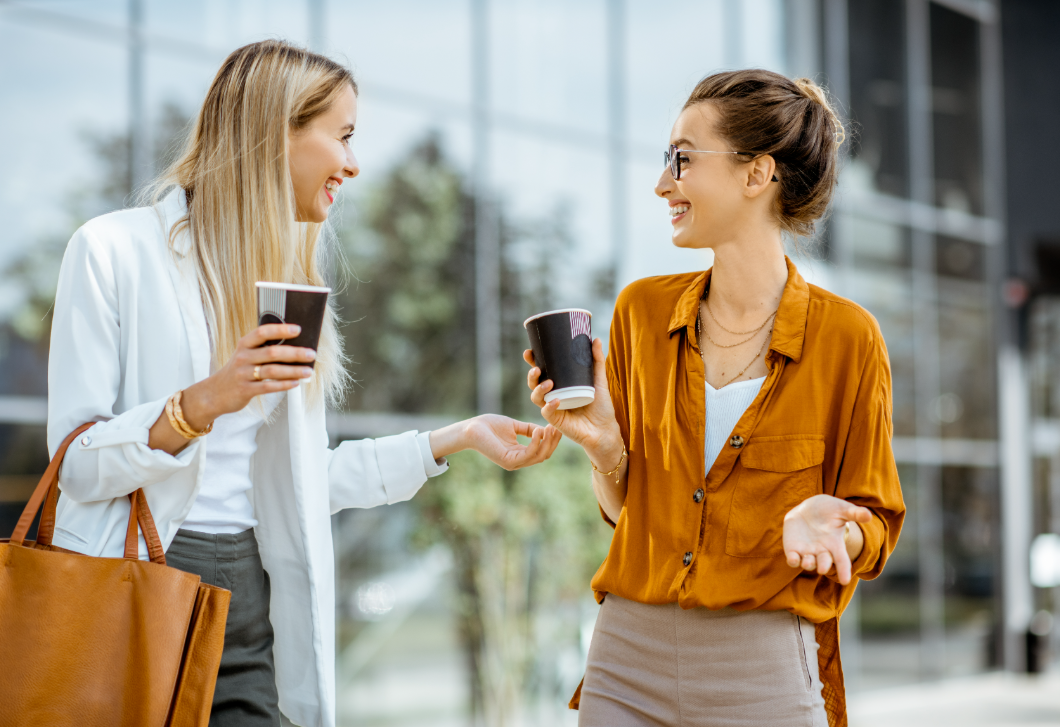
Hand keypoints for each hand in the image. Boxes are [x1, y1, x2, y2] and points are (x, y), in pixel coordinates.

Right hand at [181, 323, 316, 429]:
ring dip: (293, 371)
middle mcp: (243, 357)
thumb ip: (264, 349)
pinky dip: (284, 385)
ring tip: (309, 371)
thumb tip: (296, 346)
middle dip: (294, 353)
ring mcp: (243, 374)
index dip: (280, 330)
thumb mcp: (246, 355)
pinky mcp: (245, 390)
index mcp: (244, 344)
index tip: (298, 329)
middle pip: (272, 352)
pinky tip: (296, 383)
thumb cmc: (238, 371)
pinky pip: (268, 387)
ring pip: (272, 371)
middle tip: (311, 353)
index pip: (262, 332)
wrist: (214, 393)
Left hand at [430, 415, 561, 469]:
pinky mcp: (508, 461)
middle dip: (553, 442)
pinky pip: (528, 454)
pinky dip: (536, 442)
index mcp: (519, 454)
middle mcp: (518, 461)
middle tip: (557, 427)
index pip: (541, 451)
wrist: (472, 427)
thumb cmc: (489, 425)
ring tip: (550, 428)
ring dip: (547, 442)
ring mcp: (513, 463)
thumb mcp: (514, 426)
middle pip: (543, 456)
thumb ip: (528, 429)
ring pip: (538, 456)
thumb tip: (543, 429)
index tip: (557, 426)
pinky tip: (538, 431)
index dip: (551, 440)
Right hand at [524, 338, 623, 468]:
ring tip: (548, 382)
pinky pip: (547, 413)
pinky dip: (549, 406)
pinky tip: (556, 400)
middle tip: (536, 368)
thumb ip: (596, 361)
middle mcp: (553, 396)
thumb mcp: (599, 381)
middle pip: (534, 384)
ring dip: (538, 389)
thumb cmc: (601, 407)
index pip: (543, 372)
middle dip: (531, 375)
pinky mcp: (557, 421)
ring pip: (536, 398)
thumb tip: (595, 339)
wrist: (606, 430)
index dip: (533, 362)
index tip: (529, 352)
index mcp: (560, 385)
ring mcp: (553, 409)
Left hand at [782, 494, 871, 584]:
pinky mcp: (793, 549)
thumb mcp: (842, 509)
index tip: (845, 581)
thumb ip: (854, 513)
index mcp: (835, 544)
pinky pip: (793, 559)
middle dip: (824, 566)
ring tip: (808, 562)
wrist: (809, 508)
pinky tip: (793, 559)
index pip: (841, 560)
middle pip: (824, 563)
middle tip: (823, 569)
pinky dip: (793, 560)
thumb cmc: (829, 510)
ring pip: (808, 563)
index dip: (843, 571)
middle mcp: (822, 551)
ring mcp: (807, 551)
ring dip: (808, 564)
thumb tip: (869, 515)